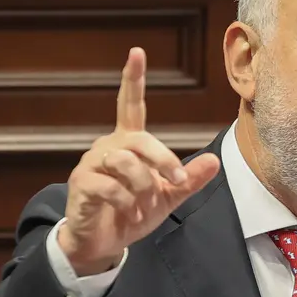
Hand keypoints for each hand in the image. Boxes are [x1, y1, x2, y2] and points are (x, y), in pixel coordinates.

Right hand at [58, 47, 220, 274]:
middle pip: (139, 139)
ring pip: (125, 162)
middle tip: (177, 180)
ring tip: (145, 208)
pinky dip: (127, 203)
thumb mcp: (168, 197)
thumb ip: (189, 179)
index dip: (133, 79)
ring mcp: (92, 164)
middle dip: (163, 159)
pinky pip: (110, 186)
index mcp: (128, 143)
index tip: (136, 52)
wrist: (103, 243)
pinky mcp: (82, 184)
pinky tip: (131, 215)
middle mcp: (108, 146)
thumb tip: (215, 161)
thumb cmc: (132, 213)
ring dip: (144, 187)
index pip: (130, 105)